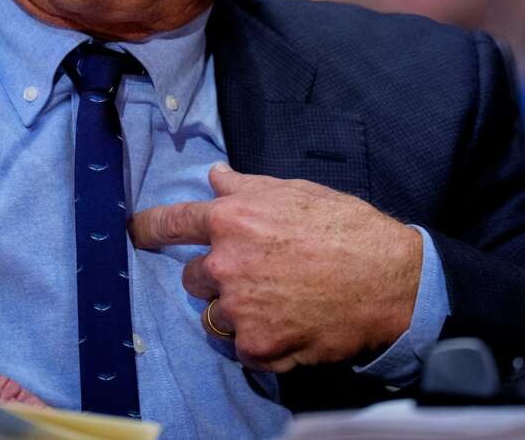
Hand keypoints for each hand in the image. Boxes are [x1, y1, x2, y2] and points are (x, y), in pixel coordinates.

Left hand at [128, 164, 421, 372]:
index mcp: (230, 220)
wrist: (389, 280)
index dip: (148, 228)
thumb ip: (245, 187)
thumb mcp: (294, 191)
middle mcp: (226, 265)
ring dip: (236, 310)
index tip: (135, 233)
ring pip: (215, 314)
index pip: (170, 223)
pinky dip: (261, 340)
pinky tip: (291, 324)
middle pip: (192, 276)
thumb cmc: (345, 227)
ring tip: (279, 301)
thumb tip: (214, 176)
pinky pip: (241, 347)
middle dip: (216, 275)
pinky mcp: (258, 347)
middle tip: (256, 274)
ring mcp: (239, 309)